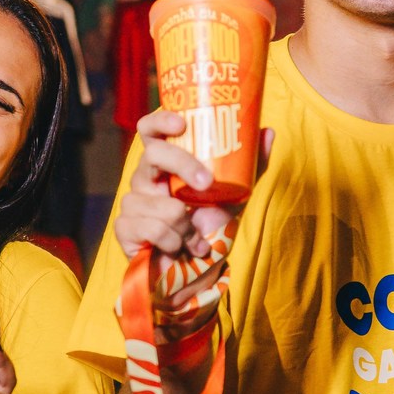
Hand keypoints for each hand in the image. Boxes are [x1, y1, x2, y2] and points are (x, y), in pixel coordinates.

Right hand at [115, 110, 272, 266]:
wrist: (193, 273)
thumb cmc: (208, 229)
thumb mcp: (234, 197)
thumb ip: (250, 167)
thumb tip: (269, 132)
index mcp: (165, 165)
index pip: (151, 131)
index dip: (160, 121)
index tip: (181, 124)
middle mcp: (145, 179)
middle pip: (153, 155)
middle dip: (184, 166)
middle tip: (207, 184)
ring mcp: (132, 203)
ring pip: (164, 204)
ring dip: (187, 228)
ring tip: (192, 238)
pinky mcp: (124, 228)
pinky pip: (153, 228)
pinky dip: (174, 242)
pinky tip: (177, 248)